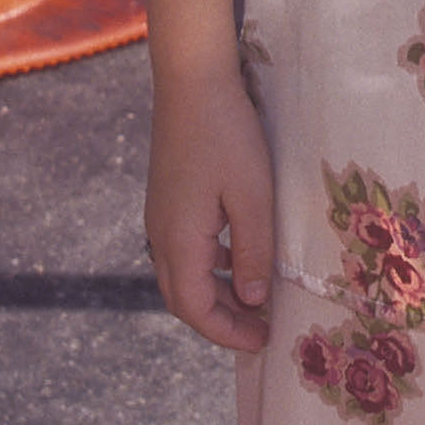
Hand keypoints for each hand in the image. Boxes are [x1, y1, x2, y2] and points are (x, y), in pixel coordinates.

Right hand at [145, 62, 275, 351]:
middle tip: (262, 330)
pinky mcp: (168, 202)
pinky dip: (212, 268)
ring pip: (184, 276)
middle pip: (184, 300)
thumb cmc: (227, 136)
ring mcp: (161, 218)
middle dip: (222, 322)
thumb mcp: (252, 196)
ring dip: (218, 295)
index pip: (195, 309)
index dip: (227, 332)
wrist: (192, 83)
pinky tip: (240, 258)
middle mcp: (161, 236)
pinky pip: (185, 251)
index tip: (263, 341)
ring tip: (257, 302)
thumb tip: (253, 299)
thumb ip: (253, 250)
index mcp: (179, 240)